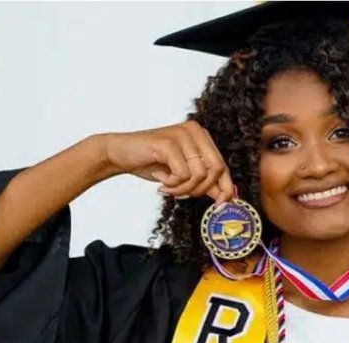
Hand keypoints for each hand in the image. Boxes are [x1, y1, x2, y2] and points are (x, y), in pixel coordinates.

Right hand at [103, 121, 234, 203]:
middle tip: (181, 193)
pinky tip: (159, 177)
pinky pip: (182, 174)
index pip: (223, 166)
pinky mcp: (169, 143)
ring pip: (199, 175)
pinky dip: (171, 184)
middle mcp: (195, 131)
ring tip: (167, 186)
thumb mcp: (183, 174)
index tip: (220, 205)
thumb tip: (228, 197)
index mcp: (202, 136)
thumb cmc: (151, 163)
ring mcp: (182, 135)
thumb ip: (205, 183)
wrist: (120, 154)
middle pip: (216, 170)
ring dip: (182, 188)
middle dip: (199, 189)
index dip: (225, 188)